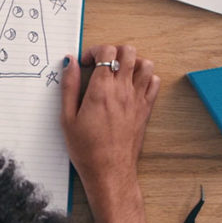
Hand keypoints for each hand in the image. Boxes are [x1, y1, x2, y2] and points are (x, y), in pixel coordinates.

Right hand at [60, 44, 159, 194]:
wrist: (110, 172)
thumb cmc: (86, 149)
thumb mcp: (67, 118)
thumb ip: (69, 87)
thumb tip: (70, 63)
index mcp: (101, 90)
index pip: (106, 51)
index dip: (94, 50)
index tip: (85, 63)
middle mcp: (123, 90)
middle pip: (128, 51)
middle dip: (113, 50)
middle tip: (102, 63)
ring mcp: (137, 99)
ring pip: (145, 64)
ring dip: (132, 61)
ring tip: (118, 71)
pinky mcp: (146, 109)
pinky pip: (154, 83)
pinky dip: (146, 77)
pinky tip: (132, 85)